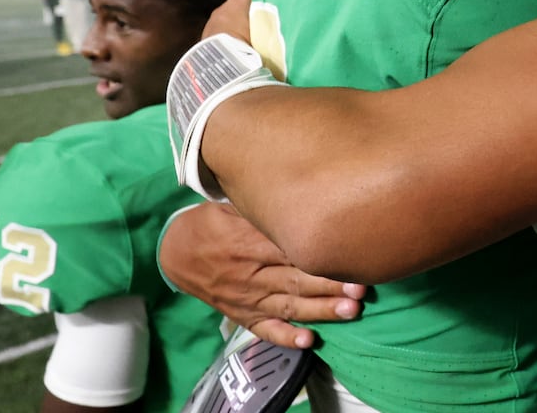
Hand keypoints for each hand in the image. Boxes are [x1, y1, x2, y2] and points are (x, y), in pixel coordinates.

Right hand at [159, 202, 365, 348]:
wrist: (175, 253)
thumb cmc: (211, 223)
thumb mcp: (232, 207)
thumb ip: (262, 210)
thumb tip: (301, 194)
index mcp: (249, 243)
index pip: (291, 252)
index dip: (321, 256)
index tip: (352, 257)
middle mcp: (250, 274)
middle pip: (296, 281)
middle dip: (330, 287)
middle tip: (361, 290)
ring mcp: (246, 299)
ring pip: (288, 307)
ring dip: (320, 311)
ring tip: (350, 312)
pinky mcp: (242, 315)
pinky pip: (265, 330)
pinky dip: (286, 337)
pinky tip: (308, 341)